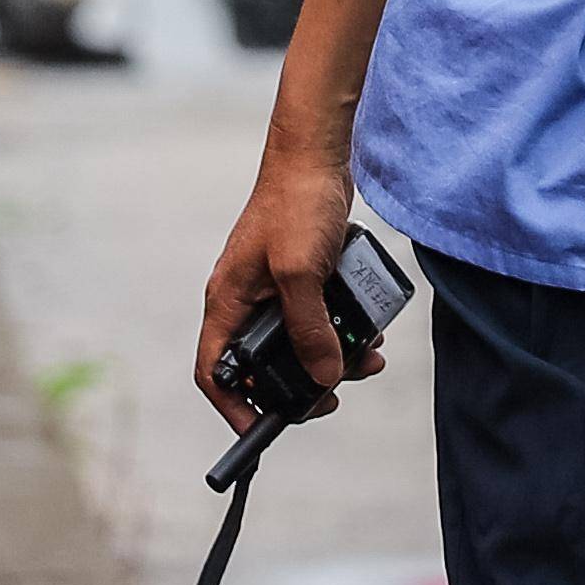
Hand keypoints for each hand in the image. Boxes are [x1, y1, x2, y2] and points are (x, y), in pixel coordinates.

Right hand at [196, 142, 386, 431]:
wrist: (317, 156)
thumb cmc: (296, 205)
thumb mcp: (302, 272)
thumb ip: (309, 328)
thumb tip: (324, 376)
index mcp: (228, 301)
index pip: (214, 369)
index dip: (232, 405)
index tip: (262, 428)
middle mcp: (246, 300)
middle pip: (262, 364)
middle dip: (301, 384)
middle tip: (334, 395)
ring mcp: (274, 289)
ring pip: (298, 343)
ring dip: (332, 357)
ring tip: (367, 357)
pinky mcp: (301, 278)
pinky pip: (319, 318)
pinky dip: (343, 328)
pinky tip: (369, 328)